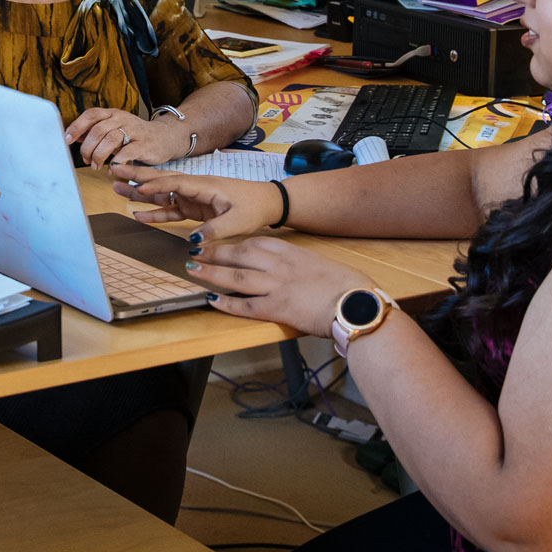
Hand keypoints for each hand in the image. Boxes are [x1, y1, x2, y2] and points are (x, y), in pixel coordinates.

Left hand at [65, 107, 189, 168]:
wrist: (166, 137)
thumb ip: (95, 132)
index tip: (66, 140)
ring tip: (96, 166)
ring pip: (111, 139)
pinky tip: (112, 169)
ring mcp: (134, 130)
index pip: (91, 115)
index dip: (77, 126)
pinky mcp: (144, 144)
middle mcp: (122, 119)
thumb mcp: (114, 129)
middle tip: (85, 159)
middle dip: (88, 147)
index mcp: (112, 114)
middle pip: (98, 130)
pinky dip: (116, 162)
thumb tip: (73, 137)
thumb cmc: (135, 135)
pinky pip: (127, 152)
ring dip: (99, 155)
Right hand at [109, 165, 281, 240]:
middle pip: (161, 181)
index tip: (138, 187)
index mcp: (205, 186)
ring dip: (139, 192)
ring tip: (117, 188)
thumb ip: (214, 230)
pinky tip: (138, 214)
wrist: (266, 202)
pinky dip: (154, 212)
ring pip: (161, 194)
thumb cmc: (254, 207)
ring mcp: (192, 197)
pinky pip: (170, 209)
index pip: (175, 183)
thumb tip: (192, 241)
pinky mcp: (194, 208)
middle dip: (137, 176)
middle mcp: (194, 188)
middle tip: (114, 169)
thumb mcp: (237, 221)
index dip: (156, 185)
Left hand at [184, 236, 372, 335]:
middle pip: (239, 255)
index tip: (219, 242)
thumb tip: (291, 271)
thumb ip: (301, 264)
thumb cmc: (347, 285)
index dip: (233, 242)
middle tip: (195, 252)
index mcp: (291, 252)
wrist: (358, 304)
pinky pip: (246, 306)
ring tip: (193, 270)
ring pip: (235, 277)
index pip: (255, 242)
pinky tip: (211, 300)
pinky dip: (226, 303)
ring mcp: (276, 286)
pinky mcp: (278, 309)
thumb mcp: (321, 265)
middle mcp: (280, 265)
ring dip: (211, 273)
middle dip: (214, 253)